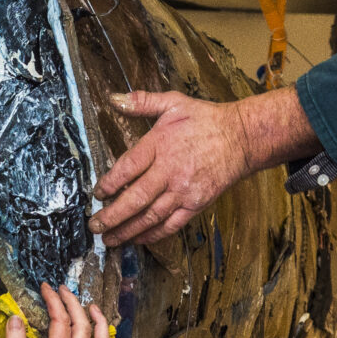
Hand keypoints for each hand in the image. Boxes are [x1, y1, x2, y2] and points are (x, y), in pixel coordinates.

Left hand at [89, 87, 316, 245]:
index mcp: (160, 144)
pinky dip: (153, 234)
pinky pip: (171, 225)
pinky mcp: (196, 204)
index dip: (108, 183)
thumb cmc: (206, 119)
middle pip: (135, 199)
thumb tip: (113, 98)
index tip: (96, 193)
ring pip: (150, 217)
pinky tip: (138, 239)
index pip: (127, 168)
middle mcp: (170, 171)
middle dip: (111, 216)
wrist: (242, 138)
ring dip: (128, 230)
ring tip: (110, 239)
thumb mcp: (173, 102)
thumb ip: (142, 102)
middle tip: (94, 226)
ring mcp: (184, 191)